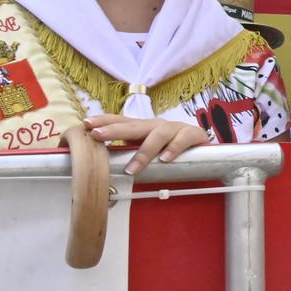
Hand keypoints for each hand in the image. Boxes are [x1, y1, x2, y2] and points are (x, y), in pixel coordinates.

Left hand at [83, 115, 208, 175]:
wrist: (205, 152)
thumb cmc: (171, 153)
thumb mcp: (147, 152)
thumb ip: (128, 154)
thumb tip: (100, 164)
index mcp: (142, 128)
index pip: (120, 120)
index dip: (103, 120)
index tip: (85, 124)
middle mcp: (156, 125)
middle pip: (133, 125)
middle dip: (113, 129)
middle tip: (97, 135)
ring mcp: (175, 128)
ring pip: (157, 134)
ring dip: (143, 152)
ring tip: (132, 169)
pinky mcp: (194, 134)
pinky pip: (182, 139)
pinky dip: (173, 149)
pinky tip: (165, 159)